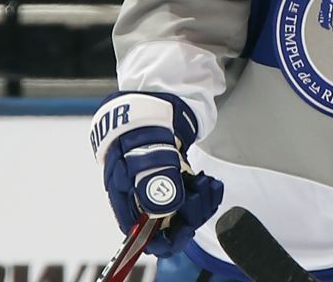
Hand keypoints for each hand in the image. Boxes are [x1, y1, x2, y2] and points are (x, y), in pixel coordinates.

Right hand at [90, 92, 223, 256]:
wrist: (155, 94)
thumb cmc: (145, 121)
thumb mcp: (149, 149)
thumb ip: (157, 180)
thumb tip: (166, 210)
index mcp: (123, 189)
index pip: (137, 229)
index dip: (161, 238)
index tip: (185, 232)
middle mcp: (136, 189)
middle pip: (162, 220)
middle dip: (188, 215)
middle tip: (205, 197)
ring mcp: (154, 180)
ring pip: (179, 206)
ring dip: (198, 202)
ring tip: (209, 186)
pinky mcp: (170, 171)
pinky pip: (186, 191)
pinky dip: (199, 190)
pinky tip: (208, 181)